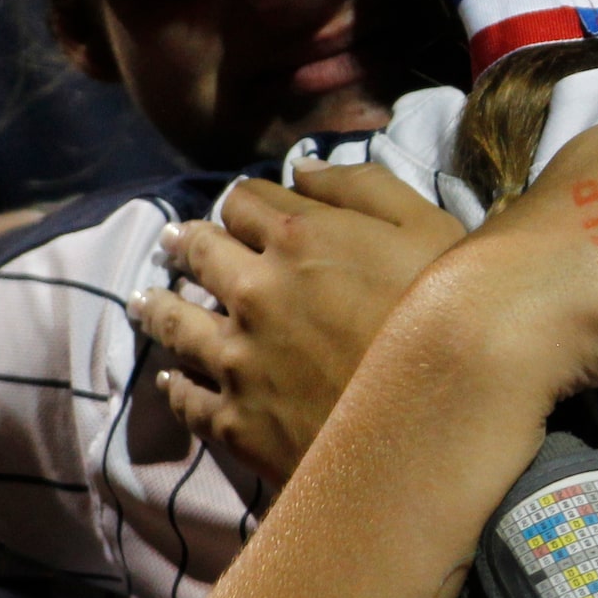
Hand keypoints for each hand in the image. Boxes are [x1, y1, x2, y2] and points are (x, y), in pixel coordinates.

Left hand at [132, 166, 470, 482]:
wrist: (439, 426)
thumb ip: (363, 187)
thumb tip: (302, 171)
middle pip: (198, 254)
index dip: (245, 202)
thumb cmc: (448, 320)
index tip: (247, 211)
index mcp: (297, 238)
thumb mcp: (428, 228)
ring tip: (149, 299)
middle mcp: (252, 292)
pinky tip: (171, 378)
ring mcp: (237, 360)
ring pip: (175, 322)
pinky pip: (186, 398)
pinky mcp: (236, 422)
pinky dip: (175, 384)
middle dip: (188, 242)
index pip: (243, 200)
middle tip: (175, 243)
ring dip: (160, 305)